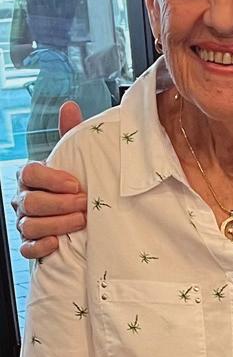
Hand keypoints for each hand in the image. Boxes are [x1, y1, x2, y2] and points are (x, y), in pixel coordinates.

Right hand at [13, 102, 86, 259]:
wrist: (81, 216)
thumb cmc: (74, 186)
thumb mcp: (75, 160)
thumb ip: (70, 135)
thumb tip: (69, 107)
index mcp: (31, 177)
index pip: (30, 173)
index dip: (52, 179)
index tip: (76, 184)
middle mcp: (24, 200)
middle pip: (31, 202)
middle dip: (60, 204)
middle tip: (84, 204)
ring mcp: (25, 223)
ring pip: (30, 225)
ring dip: (57, 224)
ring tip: (81, 221)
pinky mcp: (30, 245)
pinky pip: (27, 249)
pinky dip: (42, 246)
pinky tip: (57, 243)